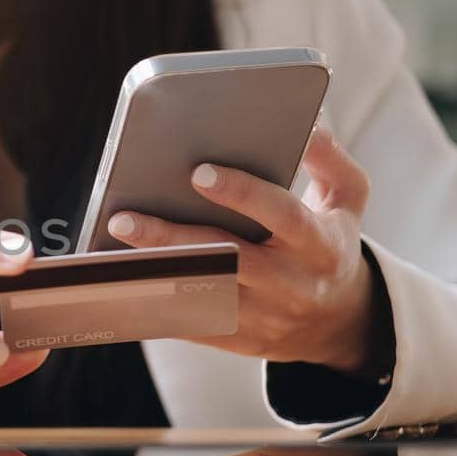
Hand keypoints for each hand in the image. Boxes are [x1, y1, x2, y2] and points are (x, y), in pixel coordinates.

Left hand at [106, 127, 385, 375]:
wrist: (338, 322)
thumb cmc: (330, 242)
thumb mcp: (347, 198)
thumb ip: (327, 157)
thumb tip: (309, 116)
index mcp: (320, 244)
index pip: (282, 214)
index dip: (242, 193)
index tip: (198, 172)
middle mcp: (291, 283)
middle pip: (226, 260)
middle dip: (172, 240)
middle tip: (122, 218)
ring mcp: (262, 316)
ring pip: (199, 296)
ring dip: (152, 275)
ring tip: (109, 251)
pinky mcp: (235, 338)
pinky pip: (187, 324)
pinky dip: (152, 306)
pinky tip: (118, 284)